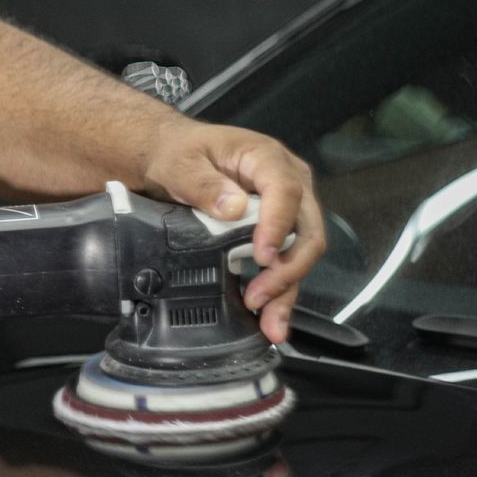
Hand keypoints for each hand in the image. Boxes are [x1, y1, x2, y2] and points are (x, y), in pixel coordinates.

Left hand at [141, 122, 325, 343]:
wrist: (170, 155)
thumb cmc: (179, 153)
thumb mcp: (180, 163)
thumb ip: (203, 183)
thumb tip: (232, 208)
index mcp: (266, 158)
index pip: (286, 192)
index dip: (278, 226)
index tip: (262, 256)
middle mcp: (288, 182)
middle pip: (305, 229)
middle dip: (288, 268)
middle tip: (258, 297)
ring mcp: (287, 208)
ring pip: (301, 252)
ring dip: (287, 288)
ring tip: (270, 323)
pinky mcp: (277, 229)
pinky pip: (285, 260)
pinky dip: (280, 289)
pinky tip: (269, 316)